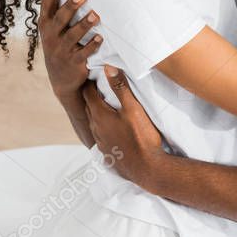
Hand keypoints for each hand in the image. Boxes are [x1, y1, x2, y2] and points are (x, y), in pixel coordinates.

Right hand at [39, 0, 102, 96]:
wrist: (62, 79)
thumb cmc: (60, 44)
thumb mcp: (53, 29)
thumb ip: (59, 10)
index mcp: (46, 24)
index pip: (47, 5)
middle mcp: (51, 36)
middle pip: (60, 18)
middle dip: (70, 6)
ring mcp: (61, 49)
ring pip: (73, 36)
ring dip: (84, 25)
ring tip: (95, 15)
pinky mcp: (73, 62)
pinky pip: (83, 53)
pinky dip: (92, 45)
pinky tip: (100, 38)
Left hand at [83, 65, 163, 188]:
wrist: (148, 169)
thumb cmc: (141, 137)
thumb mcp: (133, 109)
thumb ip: (120, 88)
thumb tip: (108, 67)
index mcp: (99, 116)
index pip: (88, 93)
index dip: (90, 83)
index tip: (93, 74)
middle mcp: (95, 129)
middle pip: (88, 107)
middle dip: (91, 96)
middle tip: (98, 86)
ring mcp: (100, 143)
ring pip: (93, 123)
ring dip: (97, 113)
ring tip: (105, 106)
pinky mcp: (107, 154)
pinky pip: (100, 136)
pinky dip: (103, 128)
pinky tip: (112, 129)